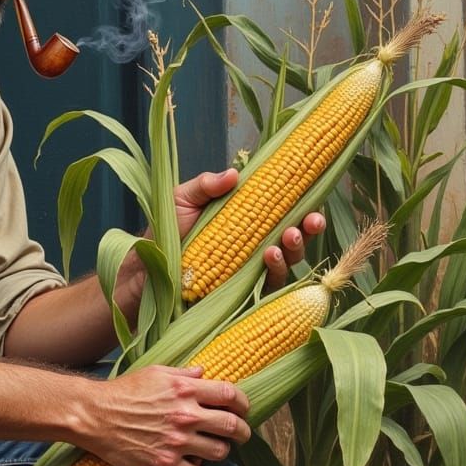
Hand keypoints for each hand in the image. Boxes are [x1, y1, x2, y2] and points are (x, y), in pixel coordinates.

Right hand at [86, 364, 250, 465]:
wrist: (95, 415)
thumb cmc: (124, 391)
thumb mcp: (154, 373)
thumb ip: (183, 373)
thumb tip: (204, 373)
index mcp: (185, 389)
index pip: (231, 395)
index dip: (244, 403)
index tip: (243, 409)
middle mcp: (185, 415)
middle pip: (233, 426)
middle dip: (242, 432)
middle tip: (240, 434)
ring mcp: (177, 442)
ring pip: (220, 452)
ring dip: (220, 450)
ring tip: (210, 447)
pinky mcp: (165, 464)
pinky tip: (190, 463)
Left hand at [174, 170, 326, 289]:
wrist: (149, 264)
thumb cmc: (169, 229)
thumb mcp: (184, 199)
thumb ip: (206, 185)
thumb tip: (234, 174)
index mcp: (248, 220)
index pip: (285, 213)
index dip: (305, 210)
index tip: (316, 205)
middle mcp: (255, 246)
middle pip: (293, 240)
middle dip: (308, 231)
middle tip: (311, 221)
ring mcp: (251, 270)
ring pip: (287, 264)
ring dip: (292, 250)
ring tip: (285, 238)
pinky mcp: (242, 292)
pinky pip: (269, 287)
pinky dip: (274, 272)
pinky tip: (270, 258)